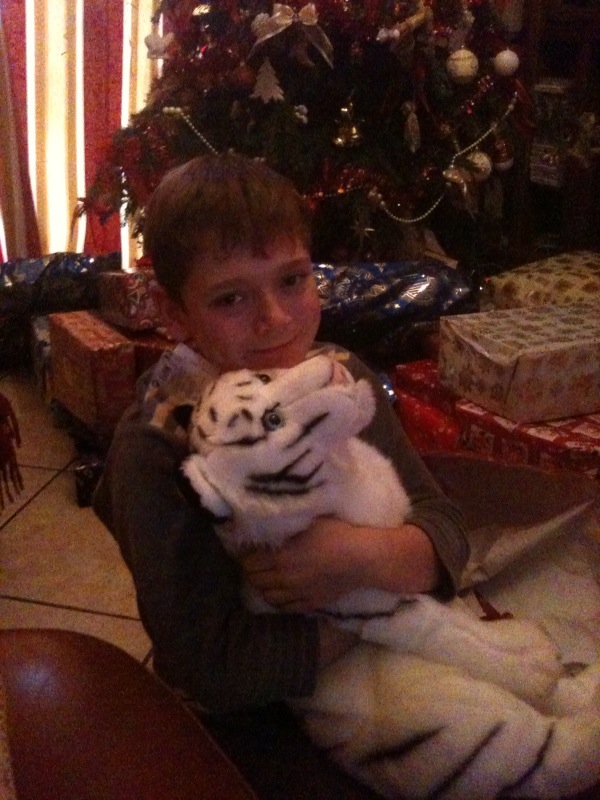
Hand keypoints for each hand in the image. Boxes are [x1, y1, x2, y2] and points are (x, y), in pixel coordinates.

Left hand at [240, 516, 368, 612]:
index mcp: (281, 557)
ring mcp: (297, 594)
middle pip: (254, 580)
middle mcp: (284, 578)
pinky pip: (285, 607)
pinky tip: (281, 591)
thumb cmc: (337, 534)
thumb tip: (267, 525)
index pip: (248, 563)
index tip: (248, 550)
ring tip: (267, 578)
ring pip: (267, 596)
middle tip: (255, 563)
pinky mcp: (310, 603)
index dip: (245, 556)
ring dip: (263, 587)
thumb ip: (285, 527)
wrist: (362, 559)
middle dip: (251, 571)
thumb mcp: (308, 522)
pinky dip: (278, 600)